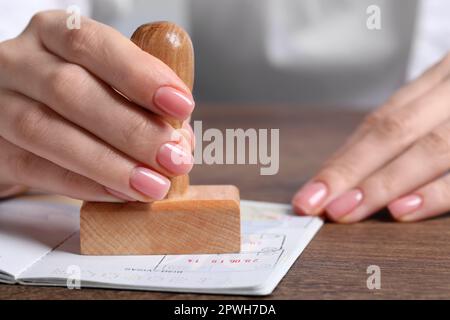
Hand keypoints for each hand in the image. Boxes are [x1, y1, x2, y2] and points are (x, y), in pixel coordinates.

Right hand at [0, 11, 194, 201]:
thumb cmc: (77, 94)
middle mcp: (18, 63)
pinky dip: (83, 185)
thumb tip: (179, 139)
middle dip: (130, 129)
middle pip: (69, 90)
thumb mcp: (108, 81)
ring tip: (152, 184)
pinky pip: (35, 169)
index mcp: (53, 34)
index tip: (181, 105)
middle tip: (173, 157)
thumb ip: (144, 102)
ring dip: (109, 164)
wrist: (18, 116)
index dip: (139, 75)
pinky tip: (119, 193)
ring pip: (47, 132)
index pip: (92, 44)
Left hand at [292, 53, 449, 221]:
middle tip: (315, 205)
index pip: (380, 123)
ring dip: (382, 184)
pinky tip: (402, 209)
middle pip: (393, 133)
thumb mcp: (437, 102)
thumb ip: (403, 128)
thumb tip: (344, 172)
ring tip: (346, 210)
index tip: (309, 192)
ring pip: (429, 149)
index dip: (342, 160)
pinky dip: (436, 193)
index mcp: (435, 85)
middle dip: (349, 172)